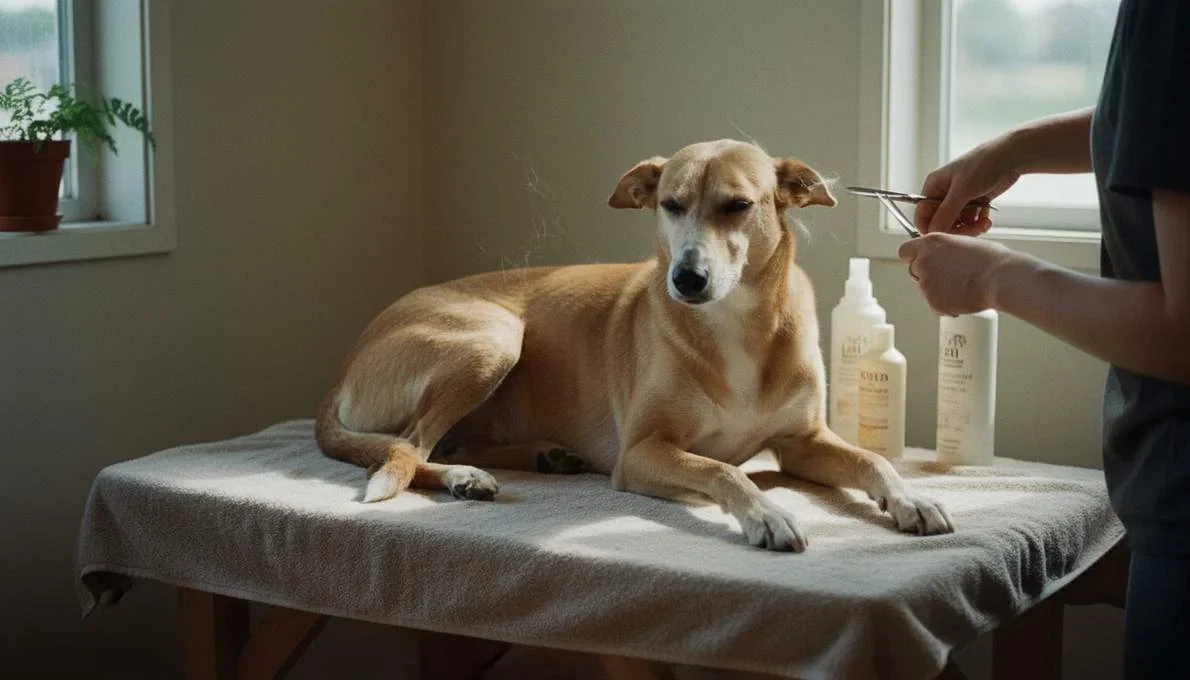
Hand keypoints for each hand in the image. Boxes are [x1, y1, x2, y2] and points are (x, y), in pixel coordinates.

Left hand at [898, 233, 1017, 315]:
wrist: (1000, 279)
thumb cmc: (990, 259)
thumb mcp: (962, 243)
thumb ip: (944, 249)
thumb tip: (941, 255)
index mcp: (930, 243)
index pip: (905, 251)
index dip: (913, 257)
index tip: (921, 260)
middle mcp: (923, 262)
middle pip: (914, 270)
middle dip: (928, 274)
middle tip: (949, 277)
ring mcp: (926, 283)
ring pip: (924, 289)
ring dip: (937, 290)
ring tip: (961, 287)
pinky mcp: (933, 302)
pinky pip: (934, 305)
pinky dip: (944, 305)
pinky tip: (962, 298)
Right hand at [914, 136, 1020, 234]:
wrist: (1011, 156)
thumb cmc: (984, 164)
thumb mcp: (963, 190)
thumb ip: (946, 213)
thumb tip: (933, 231)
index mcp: (934, 187)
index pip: (923, 215)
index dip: (931, 228)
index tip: (945, 238)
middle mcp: (944, 194)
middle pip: (941, 223)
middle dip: (956, 229)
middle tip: (971, 230)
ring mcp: (959, 199)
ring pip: (957, 224)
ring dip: (970, 228)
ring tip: (982, 224)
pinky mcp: (973, 203)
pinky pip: (970, 222)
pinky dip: (978, 224)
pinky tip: (986, 219)